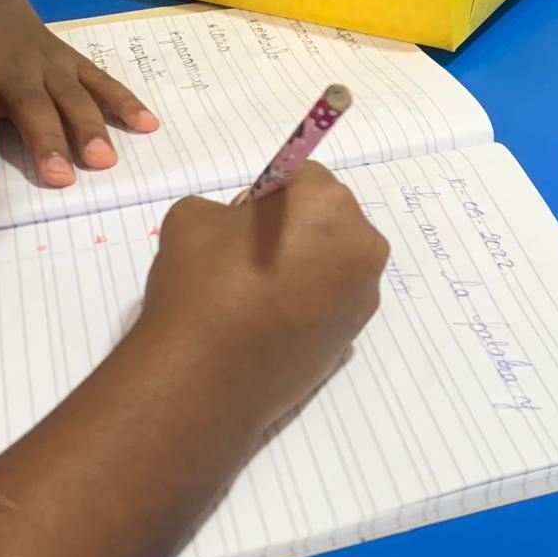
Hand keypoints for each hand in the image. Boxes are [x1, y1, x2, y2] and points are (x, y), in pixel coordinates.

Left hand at [0, 0, 158, 188]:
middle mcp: (15, 71)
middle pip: (32, 110)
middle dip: (46, 142)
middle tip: (59, 176)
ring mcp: (49, 66)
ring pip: (72, 98)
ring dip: (90, 128)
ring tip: (103, 160)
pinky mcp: (72, 62)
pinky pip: (101, 81)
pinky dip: (125, 101)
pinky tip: (147, 125)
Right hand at [141, 163, 388, 427]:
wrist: (205, 378)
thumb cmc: (200, 285)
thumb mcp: (194, 216)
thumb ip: (229, 208)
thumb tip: (246, 227)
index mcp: (329, 203)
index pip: (303, 178)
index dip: (269, 196)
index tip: (242, 222)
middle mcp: (362, 246)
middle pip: (329, 219)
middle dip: (297, 229)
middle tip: (250, 258)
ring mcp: (363, 296)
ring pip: (334, 262)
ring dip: (306, 266)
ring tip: (258, 295)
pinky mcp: (354, 336)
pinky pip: (332, 302)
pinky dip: (309, 303)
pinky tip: (271, 322)